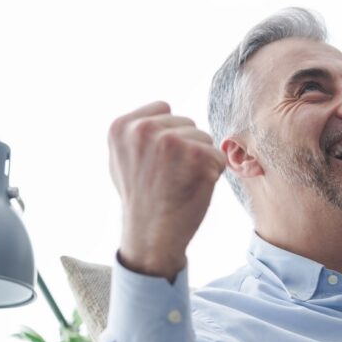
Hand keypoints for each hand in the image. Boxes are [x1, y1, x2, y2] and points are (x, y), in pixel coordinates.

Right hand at [108, 101, 227, 280]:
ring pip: (204, 138)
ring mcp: (171, 142)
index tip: (157, 161)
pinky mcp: (197, 156)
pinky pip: (218, 156)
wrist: (152, 234)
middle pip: (187, 123)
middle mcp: (144, 130)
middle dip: (185, 147)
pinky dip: (213, 173)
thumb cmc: (141, 198)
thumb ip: (138, 131)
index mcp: (122, 126)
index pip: (164, 108)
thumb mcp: (122, 158)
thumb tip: (164, 107)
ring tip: (180, 182)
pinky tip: (193, 188)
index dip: (168, 134)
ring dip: (200, 160)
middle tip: (170, 176)